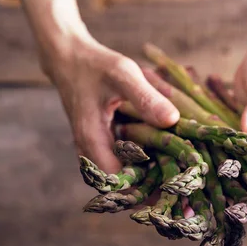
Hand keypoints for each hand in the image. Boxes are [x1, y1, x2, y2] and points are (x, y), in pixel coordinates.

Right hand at [41, 29, 179, 172]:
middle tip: (178, 185)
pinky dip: (139, 162)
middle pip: (119, 185)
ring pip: (120, 175)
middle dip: (148, 187)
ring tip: (173, 174)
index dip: (144, 186)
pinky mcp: (101, 142)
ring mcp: (94, 148)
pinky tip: (161, 155)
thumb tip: (172, 120)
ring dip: (145, 177)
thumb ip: (146, 97)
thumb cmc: (96, 65)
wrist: (68, 58)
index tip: (172, 183)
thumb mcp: (123, 74)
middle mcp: (90, 150)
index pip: (117, 182)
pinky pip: (119, 161)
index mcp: (92, 140)